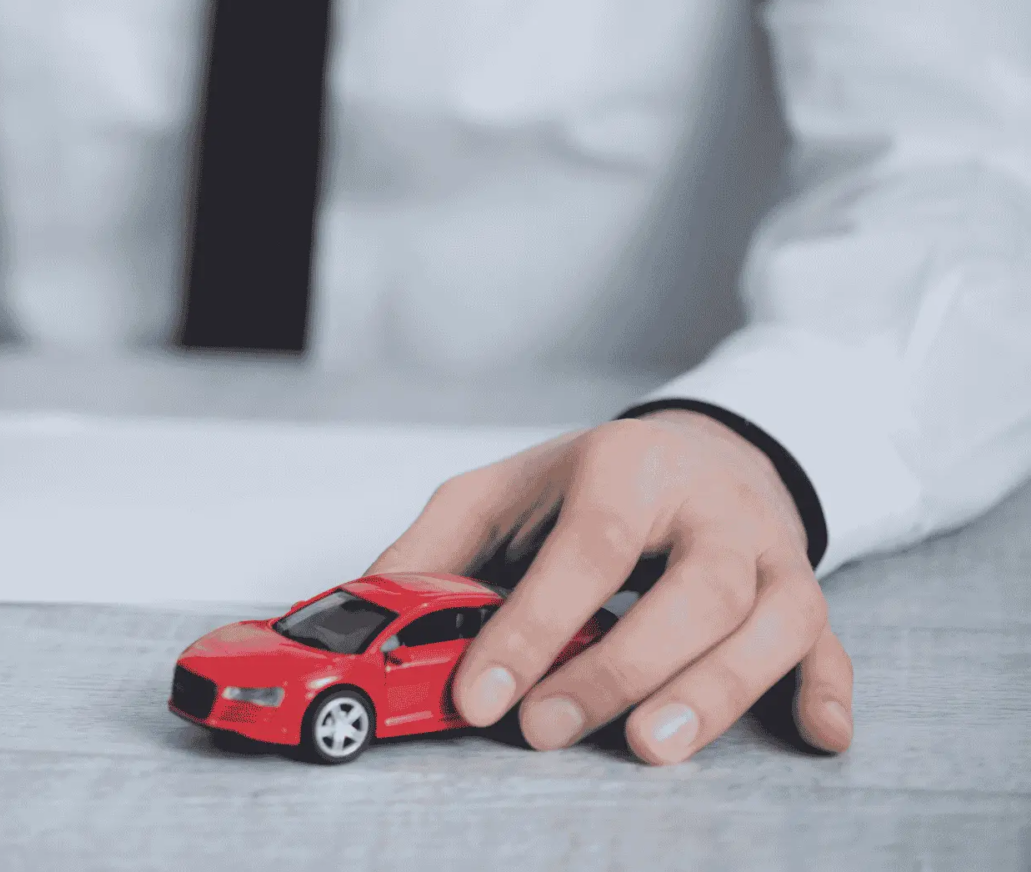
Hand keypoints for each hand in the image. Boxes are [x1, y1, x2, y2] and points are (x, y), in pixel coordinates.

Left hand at [367, 410, 852, 763]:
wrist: (697, 449)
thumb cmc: (589, 483)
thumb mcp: (500, 493)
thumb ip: (433, 548)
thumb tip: (364, 608)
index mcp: (625, 467)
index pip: (587, 549)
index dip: (534, 626)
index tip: (480, 697)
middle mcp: (710, 506)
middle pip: (695, 590)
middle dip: (622, 668)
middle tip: (549, 730)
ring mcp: (767, 549)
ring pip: (773, 620)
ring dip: (721, 690)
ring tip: (653, 746)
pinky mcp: (804, 589)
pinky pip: (831, 643)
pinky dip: (826, 690)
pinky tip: (817, 735)